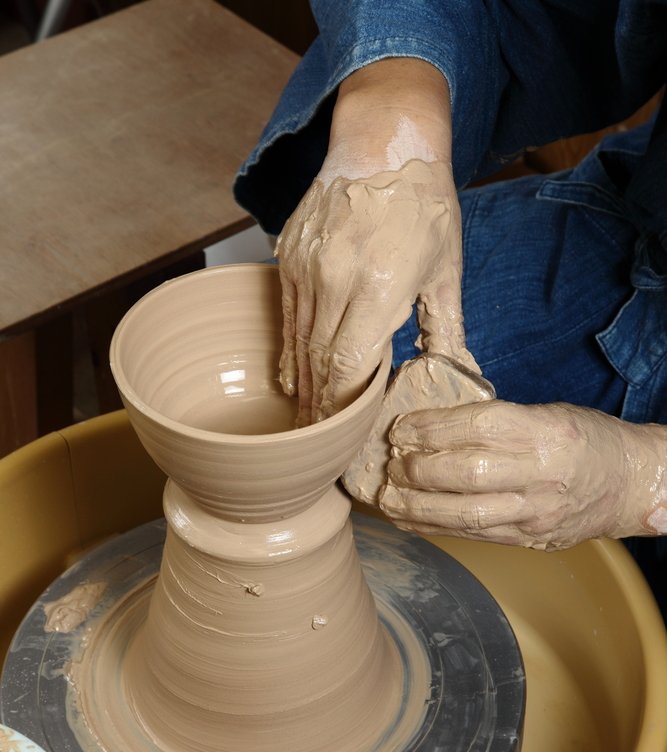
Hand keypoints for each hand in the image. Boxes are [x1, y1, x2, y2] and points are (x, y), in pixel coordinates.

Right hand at [275, 59, 472, 425]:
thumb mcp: (446, 267)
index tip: (340, 433)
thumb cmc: (423, 203)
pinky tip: (290, 373)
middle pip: (317, 361)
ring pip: (296, 341)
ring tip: (302, 416)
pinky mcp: (289, 255)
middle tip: (316, 439)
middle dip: (317, 405)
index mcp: (381, 286)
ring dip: (299, 381)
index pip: (347, 365)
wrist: (384, 138)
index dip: (339, 406)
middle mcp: (336, 278)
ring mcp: (307, 265)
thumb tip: (462, 373)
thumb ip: (447, 328)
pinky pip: (284, 314)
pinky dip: (288, 347)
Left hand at [380, 400, 666, 549]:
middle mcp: (542, 474)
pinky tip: (407, 519)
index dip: (433, 427)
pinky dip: (433, 528)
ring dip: (416, 507)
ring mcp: (535, 513)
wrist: (630, 484)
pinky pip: (471, 536)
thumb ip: (498, 420)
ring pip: (464, 514)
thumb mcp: (548, 414)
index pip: (479, 425)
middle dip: (418, 469)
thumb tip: (431, 424)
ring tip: (387, 497)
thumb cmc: (585, 441)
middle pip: (466, 473)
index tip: (402, 427)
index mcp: (547, 432)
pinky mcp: (527, 539)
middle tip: (392, 461)